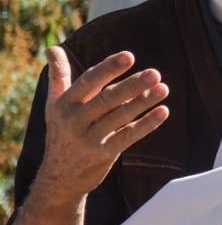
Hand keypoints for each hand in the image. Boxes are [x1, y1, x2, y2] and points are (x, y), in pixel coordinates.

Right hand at [36, 47, 169, 201]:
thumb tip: (53, 48)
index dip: (109, 68)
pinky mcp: (103, 154)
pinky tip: (163, 111)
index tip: (129, 56)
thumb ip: (58, 76)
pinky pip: (127, 136)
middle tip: (155, 73)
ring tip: (164, 88)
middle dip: (132, 85)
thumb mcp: (54, 104)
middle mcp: (74, 120)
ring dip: (143, 102)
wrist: (58, 176)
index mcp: (64, 104)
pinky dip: (146, 124)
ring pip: (119, 117)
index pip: (88, 82)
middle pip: (107, 99)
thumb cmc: (62, 131)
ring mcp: (88, 139)